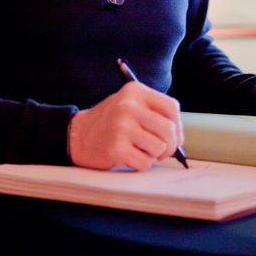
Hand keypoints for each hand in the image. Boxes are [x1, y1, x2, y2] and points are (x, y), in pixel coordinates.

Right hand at [68, 81, 183, 170]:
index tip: (174, 136)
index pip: (171, 107)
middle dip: (170, 145)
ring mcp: (122, 126)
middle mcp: (129, 106)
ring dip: (154, 155)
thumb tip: (179, 138)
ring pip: (159, 147)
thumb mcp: (129, 105)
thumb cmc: (109, 122)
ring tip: (141, 151)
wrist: (76, 134)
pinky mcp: (116, 147)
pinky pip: (145, 162)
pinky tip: (129, 157)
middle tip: (161, 151)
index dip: (178, 125)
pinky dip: (141, 164)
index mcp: (135, 91)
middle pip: (169, 129)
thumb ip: (154, 114)